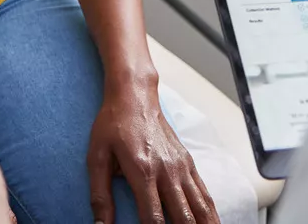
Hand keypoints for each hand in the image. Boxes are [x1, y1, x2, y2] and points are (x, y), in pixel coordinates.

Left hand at [88, 81, 218, 223]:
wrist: (134, 95)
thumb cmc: (112, 125)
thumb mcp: (96, 157)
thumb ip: (99, 194)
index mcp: (142, 171)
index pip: (153, 218)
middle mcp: (167, 171)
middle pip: (184, 217)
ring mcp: (181, 166)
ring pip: (201, 206)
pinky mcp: (188, 162)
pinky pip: (204, 192)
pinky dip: (211, 212)